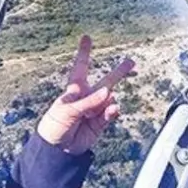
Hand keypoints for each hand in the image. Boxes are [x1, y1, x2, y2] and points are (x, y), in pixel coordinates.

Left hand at [36, 35, 135, 154]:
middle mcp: (87, 97)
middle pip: (106, 81)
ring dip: (109, 100)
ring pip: (109, 99)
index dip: (84, 53)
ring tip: (106, 105)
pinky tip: (112, 110)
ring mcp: (95, 110)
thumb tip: (109, 94)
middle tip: (131, 62)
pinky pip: (110, 113)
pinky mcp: (100, 123)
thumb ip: (89, 102)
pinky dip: (112, 111)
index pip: (80, 67)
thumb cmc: (55, 126)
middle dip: (119, 72)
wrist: (58, 150)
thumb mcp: (67, 110)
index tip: (86, 38)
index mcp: (74, 90)